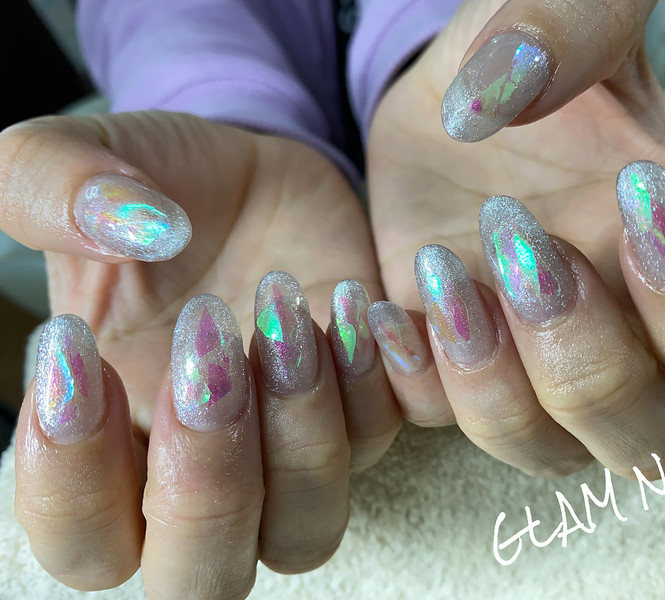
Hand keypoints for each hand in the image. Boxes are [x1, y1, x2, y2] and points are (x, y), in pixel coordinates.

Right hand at [2, 112, 401, 593]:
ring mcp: (290, 450)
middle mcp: (204, 471)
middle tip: (202, 339)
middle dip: (204, 477)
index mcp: (110, 444)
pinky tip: (350, 301)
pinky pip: (381, 440)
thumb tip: (133, 226)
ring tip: (281, 305)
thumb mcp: (78, 161)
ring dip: (299, 428)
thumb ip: (50, 187)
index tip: (77, 342)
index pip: (82, 542)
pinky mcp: (363, 408)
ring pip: (306, 528)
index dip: (69, 474)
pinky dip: (370, 384)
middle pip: (202, 579)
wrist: (251, 174)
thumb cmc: (154, 184)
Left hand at [366, 0, 664, 476]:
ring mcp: (521, 358)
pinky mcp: (440, 358)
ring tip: (444, 266)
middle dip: (583, 359)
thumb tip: (499, 97)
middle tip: (520, 239)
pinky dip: (408, 378)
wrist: (456, 96)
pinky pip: (433, 420)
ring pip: (541, 450)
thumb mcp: (567, 11)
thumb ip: (570, 24)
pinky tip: (382, 303)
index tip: (631, 197)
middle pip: (648, 440)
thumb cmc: (532, 56)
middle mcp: (609, 332)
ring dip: (490, 383)